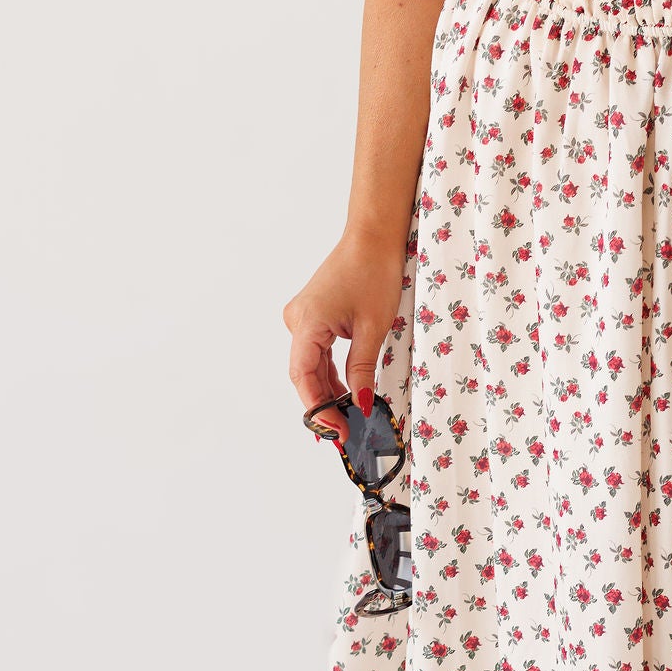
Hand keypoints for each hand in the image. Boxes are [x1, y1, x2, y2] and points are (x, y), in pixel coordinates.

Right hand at [284, 226, 406, 417]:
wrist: (373, 237)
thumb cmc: (374, 273)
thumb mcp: (373, 328)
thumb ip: (362, 369)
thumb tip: (361, 405)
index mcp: (306, 323)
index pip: (305, 378)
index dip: (319, 409)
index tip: (337, 431)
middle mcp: (297, 321)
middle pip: (305, 375)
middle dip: (323, 405)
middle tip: (344, 433)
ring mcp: (303, 317)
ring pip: (311, 365)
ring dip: (327, 390)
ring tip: (347, 418)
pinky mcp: (313, 315)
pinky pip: (317, 352)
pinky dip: (330, 372)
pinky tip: (344, 392)